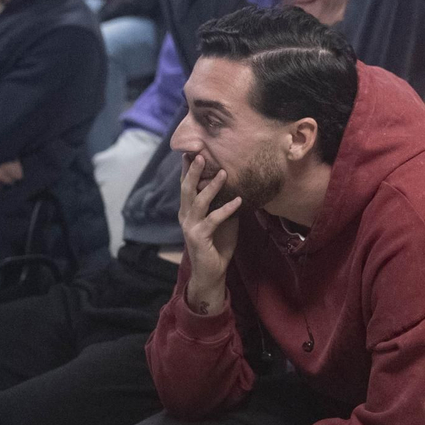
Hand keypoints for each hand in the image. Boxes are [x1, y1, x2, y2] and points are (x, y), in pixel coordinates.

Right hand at [179, 153, 241, 315]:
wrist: (211, 273)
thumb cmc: (217, 246)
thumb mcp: (222, 221)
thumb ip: (223, 204)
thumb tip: (236, 185)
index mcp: (188, 211)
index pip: (187, 186)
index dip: (188, 169)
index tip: (192, 151)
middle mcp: (185, 216)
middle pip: (187, 189)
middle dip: (193, 171)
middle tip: (200, 154)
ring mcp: (190, 227)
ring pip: (199, 201)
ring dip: (212, 186)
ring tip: (223, 172)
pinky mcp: (199, 237)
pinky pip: (213, 219)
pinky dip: (226, 209)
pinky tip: (238, 201)